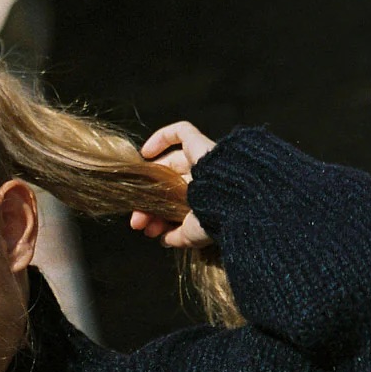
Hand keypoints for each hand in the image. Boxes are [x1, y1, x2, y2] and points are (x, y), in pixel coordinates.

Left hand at [130, 121, 215, 249]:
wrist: (233, 201)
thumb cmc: (216, 220)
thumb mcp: (193, 235)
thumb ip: (178, 236)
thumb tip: (165, 240)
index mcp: (204, 200)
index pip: (175, 204)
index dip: (157, 216)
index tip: (146, 229)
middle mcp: (204, 179)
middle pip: (169, 186)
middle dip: (150, 205)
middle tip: (137, 222)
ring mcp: (202, 159)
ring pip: (170, 164)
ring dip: (150, 182)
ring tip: (137, 199)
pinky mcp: (201, 143)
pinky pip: (181, 131)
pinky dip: (162, 138)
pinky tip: (146, 153)